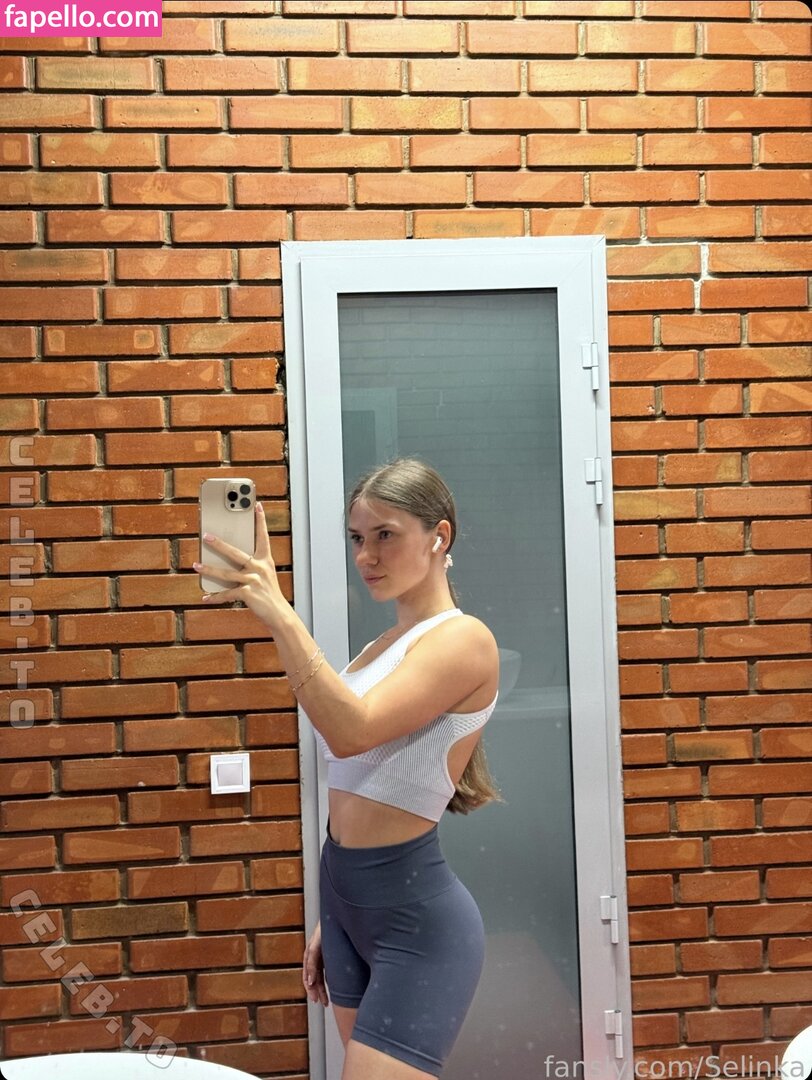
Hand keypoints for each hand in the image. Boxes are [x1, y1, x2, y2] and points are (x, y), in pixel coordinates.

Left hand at [193, 501, 287, 625]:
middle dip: (219, 544)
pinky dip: (215, 597)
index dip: (261, 520)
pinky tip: (205, 597)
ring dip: (209, 569)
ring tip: (196, 566)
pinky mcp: (248, 593)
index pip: (263, 536)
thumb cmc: (270, 594)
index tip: (257, 505)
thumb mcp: (265, 575)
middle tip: (206, 536)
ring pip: (226, 573)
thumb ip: (251, 566)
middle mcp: (260, 568)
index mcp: (266, 561)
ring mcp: (254, 580)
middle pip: (236, 552)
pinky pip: (227, 593)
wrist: (279, 614)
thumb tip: (227, 560)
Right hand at [303, 921, 328, 1006]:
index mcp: (309, 954)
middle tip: (321, 1002)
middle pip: (314, 978)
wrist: (337, 917)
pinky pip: (327, 971)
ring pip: (320, 977)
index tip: (315, 998)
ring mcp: (323, 956)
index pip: (307, 977)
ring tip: (326, 1001)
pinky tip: (332, 988)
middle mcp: (315, 956)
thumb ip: (311, 962)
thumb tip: (309, 981)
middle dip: (317, 991)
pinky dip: (328, 981)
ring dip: (322, 989)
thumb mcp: (315, 946)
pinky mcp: (330, 955)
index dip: (310, 988)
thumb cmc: (325, 927)